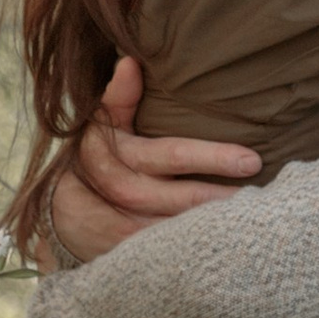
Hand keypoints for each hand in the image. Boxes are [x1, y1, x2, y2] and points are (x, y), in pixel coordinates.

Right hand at [49, 56, 259, 264]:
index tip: (251, 159)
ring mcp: (122, 227)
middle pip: (179, 199)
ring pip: (174, 232)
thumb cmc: (92, 157)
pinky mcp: (125, 254)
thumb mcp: (98, 124)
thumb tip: (129, 61)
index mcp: (115, 154)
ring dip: (210, 230)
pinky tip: (224, 249)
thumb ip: (117, 97)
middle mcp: (120, 191)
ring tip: (250, 226)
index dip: (211, 157)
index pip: (170, 155)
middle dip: (219, 199)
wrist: (58, 211)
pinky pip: (164, 256)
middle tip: (260, 198)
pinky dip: (193, 253)